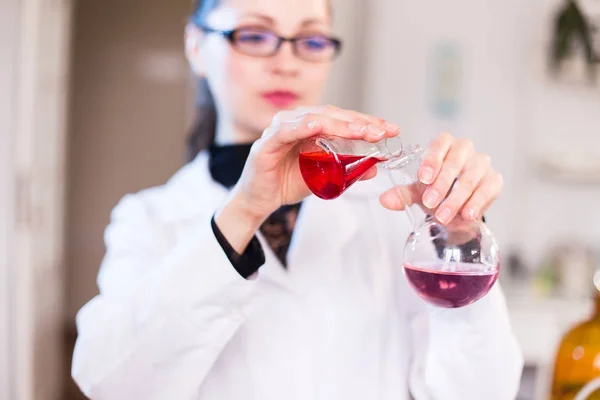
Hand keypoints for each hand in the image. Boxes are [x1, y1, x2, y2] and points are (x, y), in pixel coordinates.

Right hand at [216, 105, 398, 252]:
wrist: (259, 200)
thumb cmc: (288, 182)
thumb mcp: (324, 177)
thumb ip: (347, 171)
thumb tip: (374, 168)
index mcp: (311, 126)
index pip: (343, 119)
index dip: (367, 122)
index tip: (390, 129)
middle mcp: (296, 121)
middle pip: (332, 115)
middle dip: (359, 123)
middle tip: (381, 132)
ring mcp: (280, 129)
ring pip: (313, 119)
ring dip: (339, 124)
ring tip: (361, 131)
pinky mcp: (266, 143)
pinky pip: (286, 131)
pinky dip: (303, 126)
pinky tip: (319, 126)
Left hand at [379, 133, 502, 223]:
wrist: (457, 211)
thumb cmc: (437, 192)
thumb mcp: (418, 192)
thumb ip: (402, 194)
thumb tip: (385, 200)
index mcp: (445, 145)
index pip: (440, 144)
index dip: (432, 160)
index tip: (423, 179)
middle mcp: (465, 150)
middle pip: (456, 161)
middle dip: (442, 184)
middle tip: (429, 203)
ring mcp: (482, 164)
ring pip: (471, 178)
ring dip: (455, 199)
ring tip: (443, 216)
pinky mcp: (494, 181)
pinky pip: (487, 190)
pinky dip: (476, 203)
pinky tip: (466, 214)